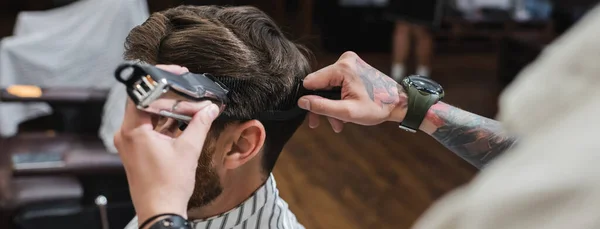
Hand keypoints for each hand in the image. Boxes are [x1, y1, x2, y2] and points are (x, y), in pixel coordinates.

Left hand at [113, 65, 219, 224]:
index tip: (176, 73)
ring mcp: (129, 143)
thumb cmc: (168, 185)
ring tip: (190, 108)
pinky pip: (148, 128)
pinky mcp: (135, 151)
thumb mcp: (189, 149)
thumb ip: (200, 124)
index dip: (159, 79)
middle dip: (168, 95)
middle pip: (145, 102)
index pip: (141, 92)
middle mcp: (126, 134)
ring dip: (168, 111)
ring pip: (147, 116)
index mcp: (133, 130)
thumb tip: (211, 108)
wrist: (160, 211)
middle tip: (187, 88)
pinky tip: (183, 123)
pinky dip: (164, 124)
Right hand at [298, 51, 407, 131]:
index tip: (313, 116)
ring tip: (337, 123)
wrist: (398, 103)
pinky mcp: (353, 67)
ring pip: (328, 86)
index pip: (312, 82)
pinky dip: (337, 98)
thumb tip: (301, 102)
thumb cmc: (377, 107)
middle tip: (321, 124)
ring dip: (330, 105)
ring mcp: (350, 62)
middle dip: (322, 106)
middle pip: (320, 85)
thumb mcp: (347, 112)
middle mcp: (345, 60)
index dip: (309, 99)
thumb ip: (322, 107)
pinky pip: (337, 83)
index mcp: (343, 68)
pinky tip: (343, 113)